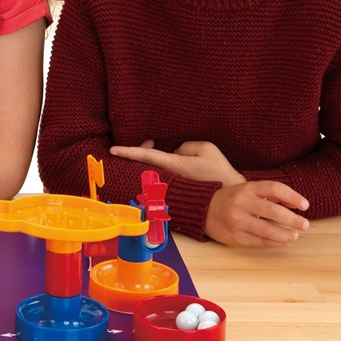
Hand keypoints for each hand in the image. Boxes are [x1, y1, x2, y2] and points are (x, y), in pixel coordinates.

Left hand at [110, 140, 246, 186]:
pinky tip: (162, 162)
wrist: (228, 198)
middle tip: (149, 141)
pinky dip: (156, 168)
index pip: (146, 156)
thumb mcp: (206, 149)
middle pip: (145, 163)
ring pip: (151, 171)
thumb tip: (174, 152)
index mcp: (174, 165)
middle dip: (141, 150)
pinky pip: (159, 178)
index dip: (128, 152)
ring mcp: (170, 187)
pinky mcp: (174, 192)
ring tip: (154, 146)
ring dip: (149, 160)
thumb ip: (185, 146)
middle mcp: (168, 178)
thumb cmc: (219, 172)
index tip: (112, 150)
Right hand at [205, 181, 309, 246]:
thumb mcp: (247, 190)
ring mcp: (237, 221)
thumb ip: (269, 194)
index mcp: (246, 189)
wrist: (202, 210)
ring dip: (286, 235)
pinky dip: (274, 243)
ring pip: (268, 231)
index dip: (292, 196)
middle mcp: (241, 203)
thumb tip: (296, 203)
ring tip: (294, 235)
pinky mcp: (234, 237)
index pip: (274, 188)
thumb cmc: (231, 200)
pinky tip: (282, 241)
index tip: (305, 205)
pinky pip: (259, 242)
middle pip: (273, 211)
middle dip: (293, 220)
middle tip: (305, 225)